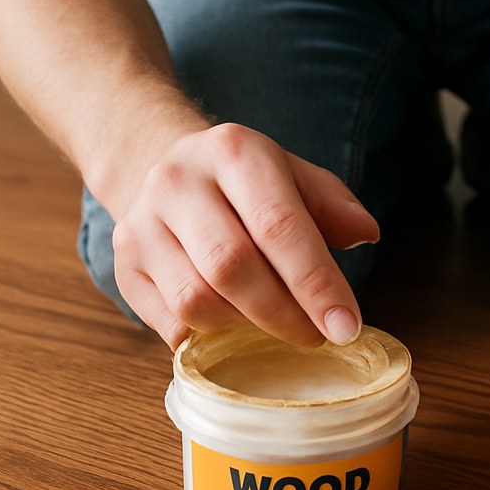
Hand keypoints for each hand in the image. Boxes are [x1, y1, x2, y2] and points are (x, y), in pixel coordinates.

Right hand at [110, 123, 378, 349]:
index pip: (279, 225)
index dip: (316, 283)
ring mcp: (142, 224)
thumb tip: (365, 233)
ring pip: (196, 300)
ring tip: (276, 322)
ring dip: (246, 326)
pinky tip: (235, 326)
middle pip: (232, 266)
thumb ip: (333, 205)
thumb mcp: (295, 176)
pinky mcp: (123, 265)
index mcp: (234, 152)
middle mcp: (179, 182)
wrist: (160, 165)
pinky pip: (170, 323)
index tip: (346, 327)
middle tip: (318, 337)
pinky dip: (210, 337)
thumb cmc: (246, 183)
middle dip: (284, 314)